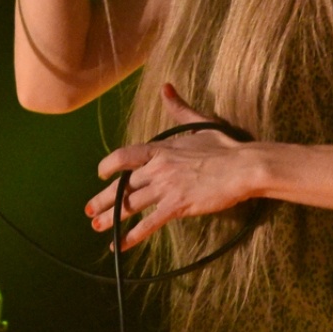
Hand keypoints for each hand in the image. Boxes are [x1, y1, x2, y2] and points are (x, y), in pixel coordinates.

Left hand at [85, 83, 262, 249]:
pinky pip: (149, 223)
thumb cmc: (225, 145)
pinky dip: (133, 235)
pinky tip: (120, 244)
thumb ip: (178, 108)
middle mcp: (158, 168)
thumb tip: (166, 87)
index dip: (108, 165)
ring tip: (97, 227)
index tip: (100, 174)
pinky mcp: (177, 206)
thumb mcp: (198, 122)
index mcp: (160, 149)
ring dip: (111, 218)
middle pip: (123, 185)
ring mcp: (166, 188)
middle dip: (103, 199)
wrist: (243, 167)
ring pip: (131, 205)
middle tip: (89, 209)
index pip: (124, 156)